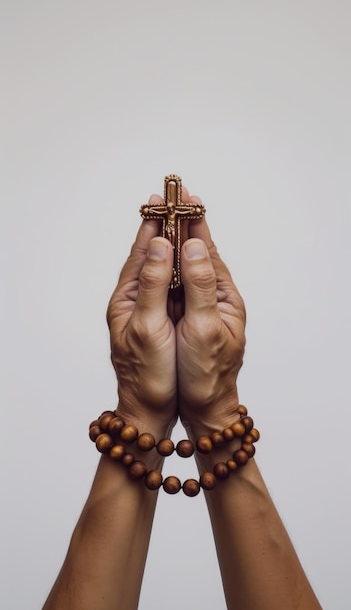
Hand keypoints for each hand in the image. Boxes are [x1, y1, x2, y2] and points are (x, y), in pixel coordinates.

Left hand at [106, 206, 176, 435]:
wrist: (152, 409)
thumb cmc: (149, 374)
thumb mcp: (148, 326)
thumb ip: (152, 284)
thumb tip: (158, 245)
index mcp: (126, 298)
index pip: (140, 253)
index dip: (154, 226)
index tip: (164, 200)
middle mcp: (136, 300)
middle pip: (152, 256)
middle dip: (166, 229)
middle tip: (178, 200)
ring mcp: (150, 310)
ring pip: (164, 270)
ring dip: (176, 245)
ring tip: (187, 219)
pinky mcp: (164, 321)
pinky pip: (174, 287)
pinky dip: (183, 269)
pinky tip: (192, 260)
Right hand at [176, 212, 245, 433]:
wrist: (203, 406)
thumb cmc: (206, 372)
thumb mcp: (205, 327)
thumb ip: (200, 285)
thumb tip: (194, 246)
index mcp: (223, 296)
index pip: (208, 251)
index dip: (196, 224)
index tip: (187, 197)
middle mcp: (213, 297)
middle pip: (197, 254)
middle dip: (183, 226)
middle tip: (171, 198)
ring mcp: (199, 307)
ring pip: (186, 267)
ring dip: (174, 242)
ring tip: (163, 217)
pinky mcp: (186, 318)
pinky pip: (176, 284)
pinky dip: (168, 265)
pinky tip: (160, 257)